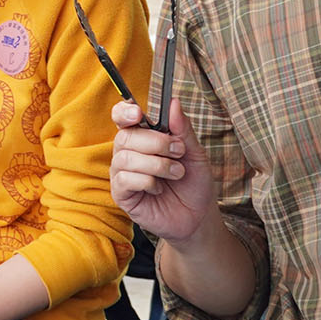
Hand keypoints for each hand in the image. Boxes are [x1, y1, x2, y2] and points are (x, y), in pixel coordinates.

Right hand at [109, 98, 216, 248]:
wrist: (198, 216)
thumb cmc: (194, 183)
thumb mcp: (194, 153)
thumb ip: (182, 129)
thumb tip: (173, 103)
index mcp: (142, 138)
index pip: (122, 118)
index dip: (125, 112)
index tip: (138, 113)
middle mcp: (128, 153)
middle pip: (126, 136)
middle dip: (156, 142)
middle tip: (179, 151)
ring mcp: (122, 174)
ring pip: (126, 158)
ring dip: (157, 164)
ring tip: (177, 172)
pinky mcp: (122, 195)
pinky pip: (125, 179)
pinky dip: (148, 181)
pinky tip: (159, 188)